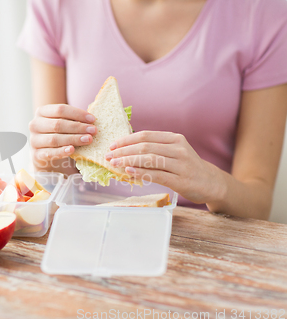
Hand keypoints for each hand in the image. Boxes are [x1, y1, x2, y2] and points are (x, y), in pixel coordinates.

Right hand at [29, 104, 96, 161]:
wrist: (46, 153)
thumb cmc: (58, 134)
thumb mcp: (63, 124)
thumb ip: (73, 120)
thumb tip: (91, 120)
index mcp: (42, 112)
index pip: (60, 109)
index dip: (78, 114)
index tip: (93, 119)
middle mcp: (35, 124)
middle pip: (58, 124)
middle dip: (78, 127)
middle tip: (93, 131)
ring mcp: (34, 140)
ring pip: (55, 139)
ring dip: (73, 139)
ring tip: (88, 140)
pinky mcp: (36, 154)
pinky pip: (49, 153)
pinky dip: (61, 151)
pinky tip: (72, 150)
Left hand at [105, 131, 222, 203]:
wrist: (210, 183)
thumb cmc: (186, 166)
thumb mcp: (174, 151)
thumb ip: (154, 148)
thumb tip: (125, 149)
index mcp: (174, 139)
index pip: (145, 135)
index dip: (126, 140)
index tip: (112, 145)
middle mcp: (178, 149)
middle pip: (145, 147)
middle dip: (123, 151)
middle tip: (108, 156)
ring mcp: (181, 165)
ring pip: (149, 160)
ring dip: (128, 161)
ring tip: (114, 164)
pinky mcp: (180, 180)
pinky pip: (157, 175)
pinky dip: (141, 173)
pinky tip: (128, 172)